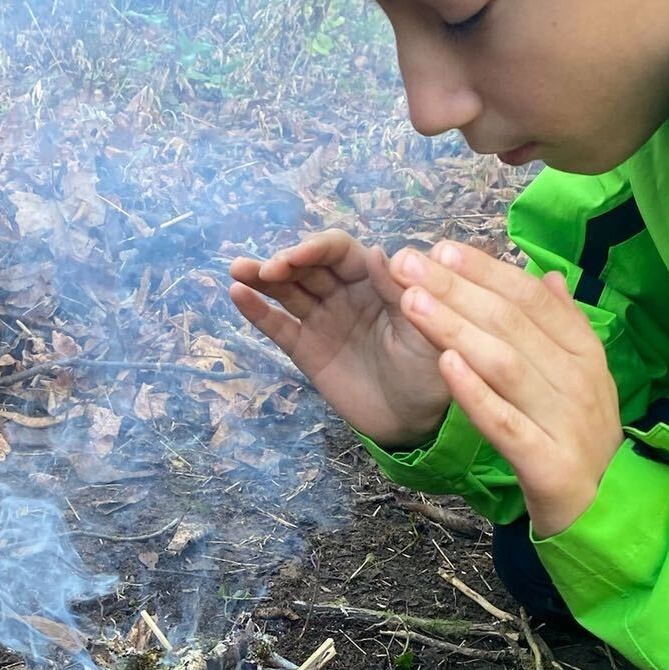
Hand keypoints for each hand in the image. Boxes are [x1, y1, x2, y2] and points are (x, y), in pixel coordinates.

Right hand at [229, 231, 452, 449]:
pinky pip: (280, 326)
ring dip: (261, 277)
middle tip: (265, 270)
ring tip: (237, 270)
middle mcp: (345, 293)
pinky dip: (258, 311)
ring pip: (288, 291)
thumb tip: (378, 252)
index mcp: (375, 280)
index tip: (295, 258)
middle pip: (307, 267)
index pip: (339, 251)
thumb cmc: (430, 370)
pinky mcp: (308, 351)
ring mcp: (323, 321)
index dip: (315, 249)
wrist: (417, 420)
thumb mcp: (424, 328)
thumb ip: (400, 291)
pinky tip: (237, 294)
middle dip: (285, 262)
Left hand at [388, 241, 622, 535]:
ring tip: (412, 302)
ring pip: (505, 365)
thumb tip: (548, 276)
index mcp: (583, 354)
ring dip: (455, 328)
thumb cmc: (577, 443)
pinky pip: (506, 423)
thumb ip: (563, 328)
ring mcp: (565, 422)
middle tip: (406, 264)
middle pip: (511, 323)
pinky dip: (475, 393)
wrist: (605, 515)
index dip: (485, 271)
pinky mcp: (547, 464)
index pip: (530, 299)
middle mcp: (577, 381)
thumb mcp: (579, 382)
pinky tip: (444, 365)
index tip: (440, 249)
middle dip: (456, 289)